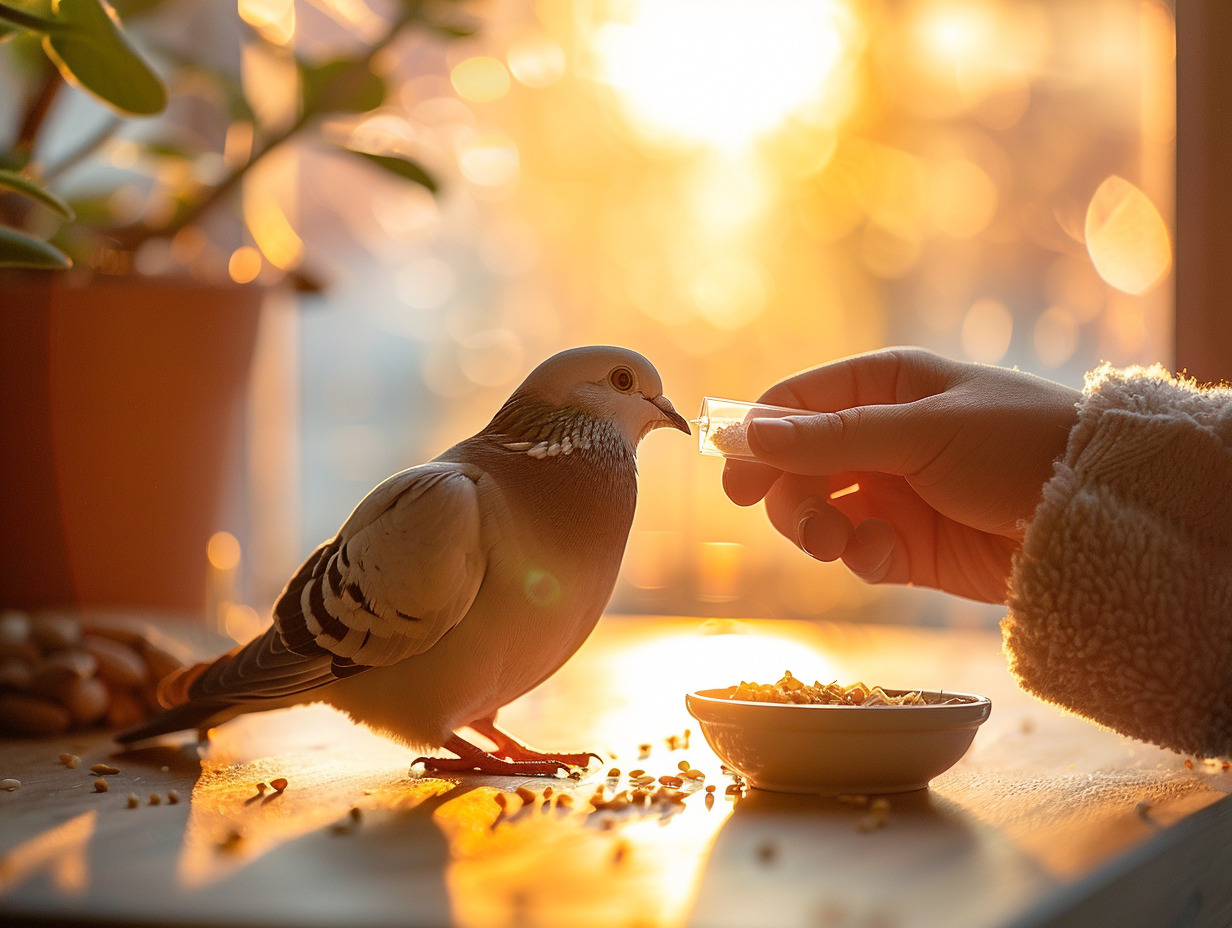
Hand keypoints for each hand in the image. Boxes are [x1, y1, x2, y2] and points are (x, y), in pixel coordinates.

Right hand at [723, 348, 1079, 602]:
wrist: (1098, 512)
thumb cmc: (1018, 445)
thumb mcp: (922, 433)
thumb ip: (831, 438)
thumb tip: (746, 432)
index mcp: (884, 387)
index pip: (795, 403)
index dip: (757, 436)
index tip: (733, 478)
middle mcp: (881, 437)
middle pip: (796, 465)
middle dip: (788, 495)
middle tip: (791, 519)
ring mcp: (894, 492)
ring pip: (818, 513)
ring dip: (819, 530)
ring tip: (841, 543)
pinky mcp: (910, 546)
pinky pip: (856, 552)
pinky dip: (860, 557)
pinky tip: (887, 558)